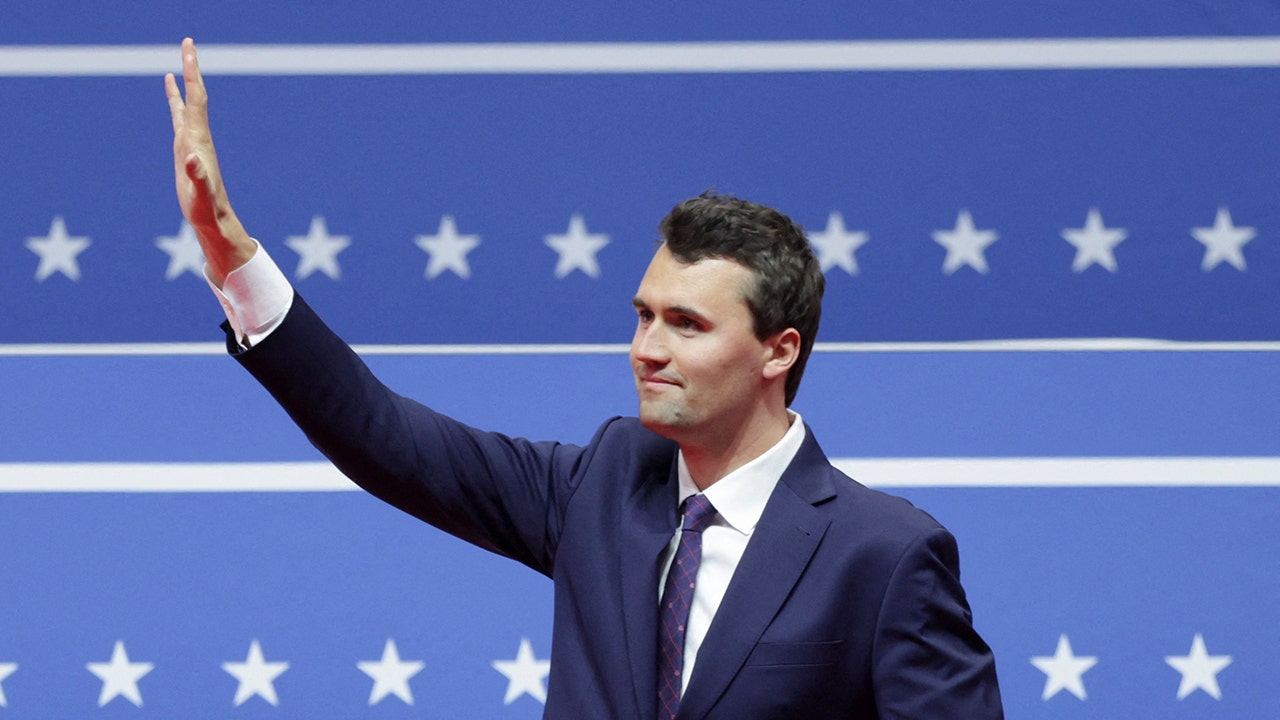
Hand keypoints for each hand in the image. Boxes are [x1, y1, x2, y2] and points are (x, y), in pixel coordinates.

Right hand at [165, 37, 253, 285]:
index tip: (189, 48)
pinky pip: (179, 120)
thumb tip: (190, 158)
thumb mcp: (200, 193)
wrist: (214, 220)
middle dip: (190, 68)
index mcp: (198, 139)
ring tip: (177, 66)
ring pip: (185, 106)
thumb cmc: (206, 208)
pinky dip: (174, 104)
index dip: (192, 73)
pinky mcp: (185, 151)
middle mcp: (197, 136)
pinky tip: (172, 98)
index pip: (196, 98)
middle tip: (187, 42)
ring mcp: (191, 142)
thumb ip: (197, 175)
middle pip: (194, 95)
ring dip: (182, 84)